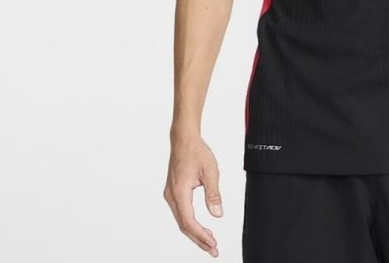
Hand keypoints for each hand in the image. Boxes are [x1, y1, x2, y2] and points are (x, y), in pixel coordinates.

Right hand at [163, 133, 223, 256]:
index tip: (213, 244)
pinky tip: (201, 228)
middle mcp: (171, 196)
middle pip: (184, 226)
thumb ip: (213, 194)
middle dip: (199, 239)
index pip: (189, 221)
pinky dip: (191, 223)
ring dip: (195, 233)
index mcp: (179, 192)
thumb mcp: (210, 171)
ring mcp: (170, 195)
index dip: (201, 235)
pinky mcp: (173, 193)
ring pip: (182, 221)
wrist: (184, 139)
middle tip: (213, 250)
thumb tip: (218, 215)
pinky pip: (181, 213)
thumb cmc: (197, 152)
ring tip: (210, 242)